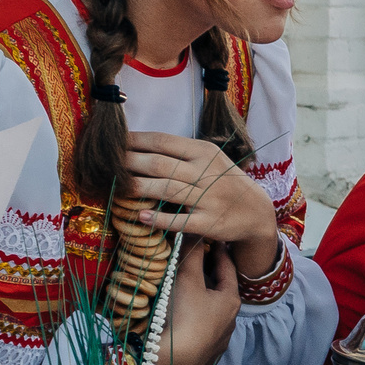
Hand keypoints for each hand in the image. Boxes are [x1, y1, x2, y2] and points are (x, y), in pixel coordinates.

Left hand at [121, 131, 277, 276]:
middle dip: (129, 163)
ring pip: (167, 190)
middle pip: (160, 164)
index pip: (161, 141)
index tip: (112, 143)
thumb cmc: (224, 181)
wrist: (256, 211)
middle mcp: (206, 172)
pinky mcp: (210, 223)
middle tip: (107, 165)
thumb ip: (180, 153)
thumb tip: (138, 146)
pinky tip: (140, 216)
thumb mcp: (209, 159)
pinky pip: (180, 221)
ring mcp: (209, 198)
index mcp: (203, 151)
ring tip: (117, 188)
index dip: (134, 141)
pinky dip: (159, 219)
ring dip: (139, 188)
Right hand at [157, 244, 241, 364]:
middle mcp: (230, 321)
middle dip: (209, 275)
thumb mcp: (187, 279)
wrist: (172, 361)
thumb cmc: (183, 315)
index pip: (227, 268)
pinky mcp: (206, 355)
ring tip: (188, 287)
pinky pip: (202, 331)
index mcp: (230, 300)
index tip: (214, 239)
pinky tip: (184, 318)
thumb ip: (192, 254)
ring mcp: (219, 340)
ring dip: (203, 299)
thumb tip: (196, 233)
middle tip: (198, 259)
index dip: (219, 251)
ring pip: (212, 312)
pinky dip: (196, 320)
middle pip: (220, 290)